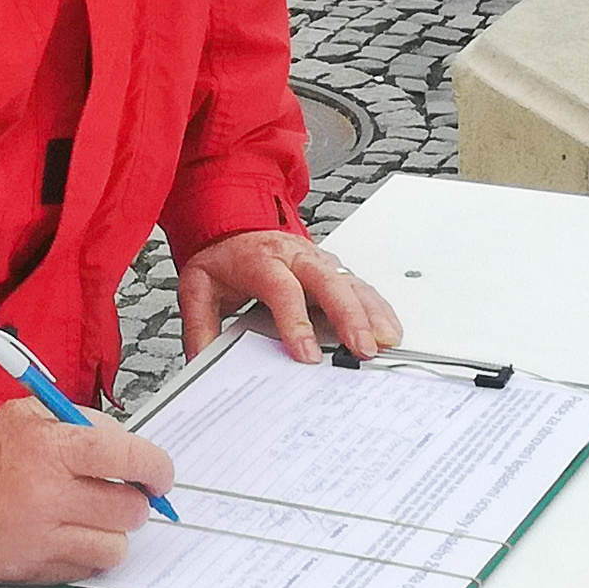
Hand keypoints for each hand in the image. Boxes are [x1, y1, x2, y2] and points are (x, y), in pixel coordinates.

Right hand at [0, 396, 173, 583]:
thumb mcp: (36, 413)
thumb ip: (87, 425)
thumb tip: (130, 451)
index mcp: (56, 449)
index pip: (130, 460)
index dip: (157, 469)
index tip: (160, 475)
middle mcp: (50, 496)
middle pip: (129, 511)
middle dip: (134, 502)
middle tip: (122, 495)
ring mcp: (40, 538)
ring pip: (113, 548)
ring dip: (111, 533)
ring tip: (93, 518)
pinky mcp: (30, 569)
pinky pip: (83, 571)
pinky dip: (85, 555)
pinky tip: (68, 536)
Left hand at [178, 229, 404, 363]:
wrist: (236, 224)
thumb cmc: (224, 258)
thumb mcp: (198, 287)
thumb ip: (200, 325)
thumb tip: (203, 362)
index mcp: (262, 259)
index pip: (283, 290)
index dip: (296, 322)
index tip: (306, 354)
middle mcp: (296, 256)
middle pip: (329, 282)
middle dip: (350, 317)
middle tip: (362, 348)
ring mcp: (320, 261)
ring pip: (352, 283)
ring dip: (372, 312)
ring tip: (386, 342)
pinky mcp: (334, 269)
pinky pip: (361, 287)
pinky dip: (379, 307)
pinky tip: (389, 328)